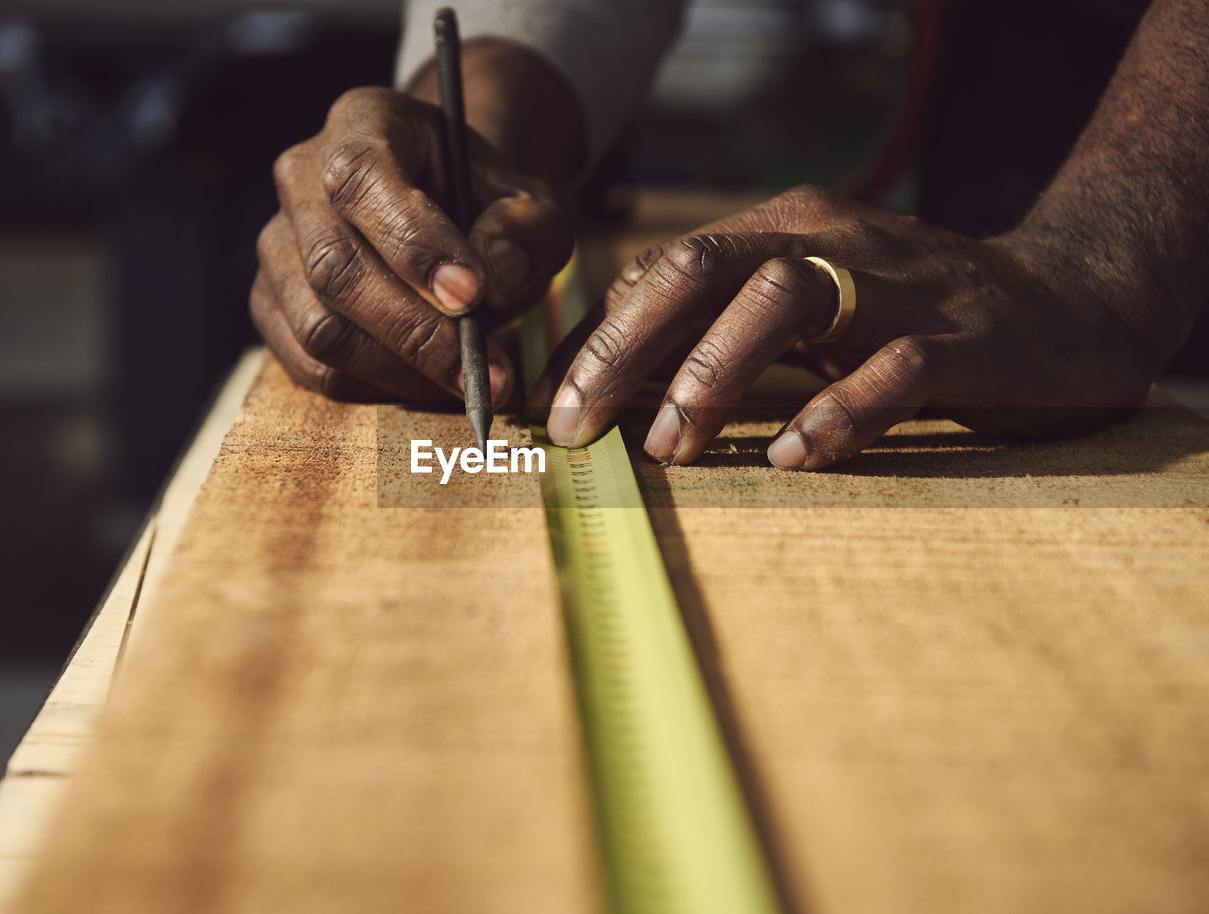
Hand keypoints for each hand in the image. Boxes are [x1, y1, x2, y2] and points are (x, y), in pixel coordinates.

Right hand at [252, 86, 572, 402]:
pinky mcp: (272, 305)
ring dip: (400, 370)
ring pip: (319, 326)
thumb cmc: (486, 208)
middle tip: (484, 370)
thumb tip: (493, 277)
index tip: (472, 296)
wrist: (449, 221)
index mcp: (364, 123)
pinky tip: (427, 385)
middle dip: (416, 330)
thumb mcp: (531, 205)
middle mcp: (301, 176)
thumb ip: (528, 231)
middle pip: (334, 266)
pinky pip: (310, 366)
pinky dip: (374, 389)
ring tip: (467, 382)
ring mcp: (278, 244)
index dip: (414, 243)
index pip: (364, 179)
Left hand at [531, 185, 1157, 468]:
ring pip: (785, 299)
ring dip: (714, 374)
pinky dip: (834, 414)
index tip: (547, 407)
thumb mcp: (808, 305)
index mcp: (785, 228)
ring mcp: (899, 286)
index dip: (598, 338)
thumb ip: (724, 326)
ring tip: (673, 449)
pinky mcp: (964, 340)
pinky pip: (891, 370)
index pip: (666, 270)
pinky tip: (790, 458)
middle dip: (627, 347)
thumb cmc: (910, 314)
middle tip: (577, 426)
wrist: (1066, 299)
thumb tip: (614, 374)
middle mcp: (831, 240)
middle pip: (704, 267)